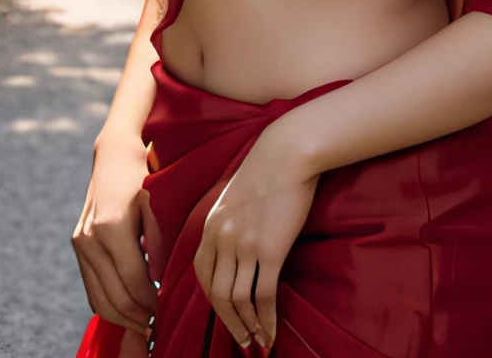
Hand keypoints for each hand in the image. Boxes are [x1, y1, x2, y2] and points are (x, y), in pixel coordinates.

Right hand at [72, 135, 158, 339]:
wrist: (114, 156)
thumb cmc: (143, 176)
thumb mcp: (157, 204)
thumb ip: (158, 243)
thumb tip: (158, 282)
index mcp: (111, 228)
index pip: (133, 282)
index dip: (151, 301)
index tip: (166, 309)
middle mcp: (90, 239)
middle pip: (115, 296)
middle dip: (137, 317)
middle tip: (156, 326)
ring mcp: (80, 243)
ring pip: (99, 299)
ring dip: (121, 317)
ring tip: (143, 325)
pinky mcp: (77, 245)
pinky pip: (91, 288)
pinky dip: (107, 305)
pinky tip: (127, 309)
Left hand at [193, 122, 318, 351]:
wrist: (288, 153)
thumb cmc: (268, 171)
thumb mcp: (235, 198)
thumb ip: (229, 225)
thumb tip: (235, 255)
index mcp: (211, 226)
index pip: (202, 276)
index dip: (213, 303)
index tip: (225, 318)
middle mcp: (222, 238)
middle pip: (218, 295)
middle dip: (230, 324)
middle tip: (243, 341)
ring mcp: (244, 245)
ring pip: (240, 300)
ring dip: (249, 326)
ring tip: (259, 341)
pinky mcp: (270, 250)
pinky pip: (265, 295)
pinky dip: (267, 319)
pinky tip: (272, 331)